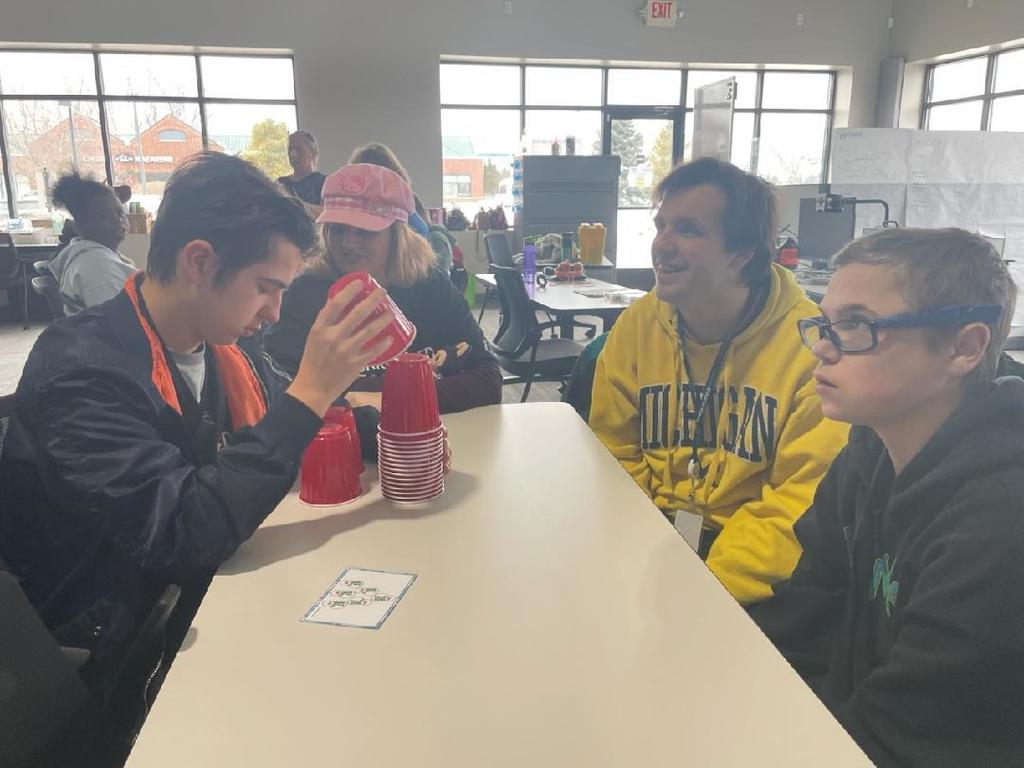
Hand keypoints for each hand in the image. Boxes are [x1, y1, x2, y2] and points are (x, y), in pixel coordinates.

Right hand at [287, 283, 393, 415]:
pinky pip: (374, 351)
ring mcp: (346, 351)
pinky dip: (383, 344)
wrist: (313, 388)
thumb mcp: (313, 338)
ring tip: (392, 312)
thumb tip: (336, 303)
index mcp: (320, 329)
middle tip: (384, 291)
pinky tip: (390, 337)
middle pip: (357, 314)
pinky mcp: (356, 364)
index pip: (335, 304)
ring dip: (383, 320)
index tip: (360, 282)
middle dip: (373, 300)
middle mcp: (333, 338)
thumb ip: (325, 323)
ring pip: (369, 331)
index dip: (349, 291)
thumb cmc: (312, 361)